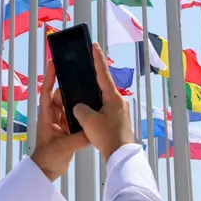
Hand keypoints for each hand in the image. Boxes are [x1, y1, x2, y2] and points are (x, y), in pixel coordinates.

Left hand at [30, 57, 89, 180]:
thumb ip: (79, 137)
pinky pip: (75, 117)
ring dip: (78, 99)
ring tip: (90, 88)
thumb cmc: (48, 157)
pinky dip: (82, 113)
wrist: (46, 171)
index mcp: (47, 116)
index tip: (53, 62)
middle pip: (62, 96)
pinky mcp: (68, 130)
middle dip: (70, 87)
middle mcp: (53, 116)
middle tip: (82, 76)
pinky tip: (92, 108)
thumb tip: (94, 129)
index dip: (50, 77)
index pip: (47, 92)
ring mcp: (60, 123)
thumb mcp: (64, 146)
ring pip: (70, 106)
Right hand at [72, 43, 135, 160]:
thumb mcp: (88, 120)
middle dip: (93, 79)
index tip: (94, 45)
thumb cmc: (107, 137)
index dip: (97, 58)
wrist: (121, 156)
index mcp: (114, 97)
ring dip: (93, 97)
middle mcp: (119, 101)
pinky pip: (104, 109)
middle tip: (84, 68)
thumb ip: (80, 108)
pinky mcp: (118, 120)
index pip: (103, 73)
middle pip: (103, 86)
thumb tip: (80, 106)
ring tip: (82, 94)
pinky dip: (96, 109)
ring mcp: (120, 111)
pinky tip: (88, 114)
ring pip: (103, 99)